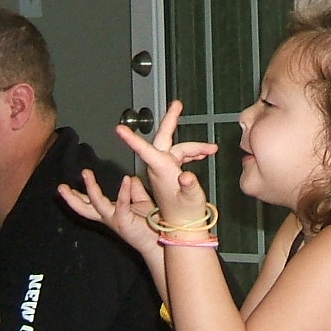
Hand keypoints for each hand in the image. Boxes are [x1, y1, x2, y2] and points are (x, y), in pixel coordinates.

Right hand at [58, 169, 158, 260]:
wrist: (161, 239)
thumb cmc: (151, 223)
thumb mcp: (140, 202)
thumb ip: (134, 190)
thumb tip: (130, 178)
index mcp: (110, 212)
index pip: (89, 203)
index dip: (76, 196)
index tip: (64, 188)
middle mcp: (109, 217)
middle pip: (84, 209)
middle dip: (71, 198)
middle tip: (61, 187)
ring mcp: (115, 220)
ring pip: (97, 204)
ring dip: (91, 189)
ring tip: (86, 174)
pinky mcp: (126, 221)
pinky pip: (122, 204)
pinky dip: (123, 191)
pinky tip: (125, 179)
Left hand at [114, 101, 216, 225]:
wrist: (186, 226)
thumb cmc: (187, 214)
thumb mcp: (192, 199)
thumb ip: (189, 186)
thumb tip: (187, 177)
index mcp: (161, 170)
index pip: (145, 150)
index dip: (133, 139)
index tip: (119, 129)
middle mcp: (161, 167)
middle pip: (164, 138)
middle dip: (171, 120)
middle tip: (177, 104)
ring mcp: (165, 169)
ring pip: (179, 148)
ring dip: (195, 147)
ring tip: (211, 149)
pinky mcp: (171, 172)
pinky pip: (180, 155)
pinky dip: (193, 153)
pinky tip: (203, 155)